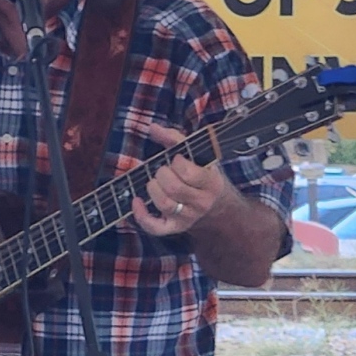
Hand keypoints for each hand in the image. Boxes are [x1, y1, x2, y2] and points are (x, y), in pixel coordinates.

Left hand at [131, 122, 227, 236]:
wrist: (220, 208)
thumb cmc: (205, 176)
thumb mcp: (199, 156)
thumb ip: (175, 139)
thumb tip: (153, 127)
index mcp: (211, 183)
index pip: (189, 173)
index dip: (177, 162)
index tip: (176, 159)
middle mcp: (201, 202)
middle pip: (173, 188)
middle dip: (161, 174)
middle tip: (163, 170)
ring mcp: (188, 218)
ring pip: (164, 205)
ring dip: (152, 188)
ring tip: (154, 181)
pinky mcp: (175, 228)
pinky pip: (155, 227)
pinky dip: (141, 215)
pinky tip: (136, 201)